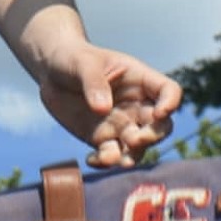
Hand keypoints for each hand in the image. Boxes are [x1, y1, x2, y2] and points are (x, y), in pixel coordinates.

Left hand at [37, 43, 181, 167]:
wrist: (51, 72)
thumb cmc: (71, 58)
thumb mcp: (82, 63)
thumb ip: (93, 82)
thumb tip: (103, 109)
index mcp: (139, 79)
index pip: (168, 91)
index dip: (170, 103)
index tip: (159, 113)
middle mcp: (136, 105)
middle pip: (162, 126)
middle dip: (154, 136)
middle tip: (134, 139)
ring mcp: (122, 124)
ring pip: (140, 147)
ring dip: (132, 155)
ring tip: (113, 158)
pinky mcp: (104, 139)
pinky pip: (113, 156)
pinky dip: (106, 162)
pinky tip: (92, 159)